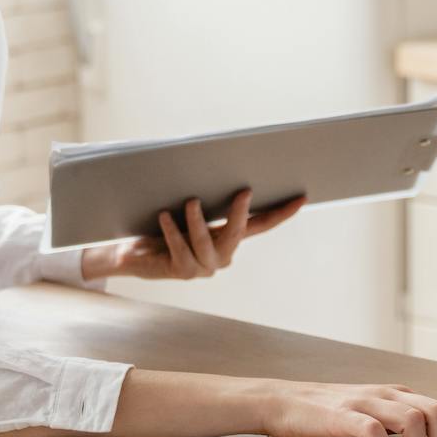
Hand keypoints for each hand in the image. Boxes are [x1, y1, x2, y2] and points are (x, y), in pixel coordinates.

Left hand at [81, 189, 303, 280]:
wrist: (134, 255)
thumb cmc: (162, 225)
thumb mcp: (187, 209)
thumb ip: (205, 197)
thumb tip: (214, 165)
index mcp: (228, 239)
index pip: (261, 225)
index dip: (281, 213)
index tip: (302, 197)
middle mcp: (221, 255)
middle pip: (238, 233)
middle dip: (240, 212)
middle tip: (243, 191)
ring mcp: (203, 267)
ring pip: (205, 241)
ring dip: (197, 220)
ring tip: (190, 201)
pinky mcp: (182, 271)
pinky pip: (180, 248)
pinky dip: (172, 230)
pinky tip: (165, 216)